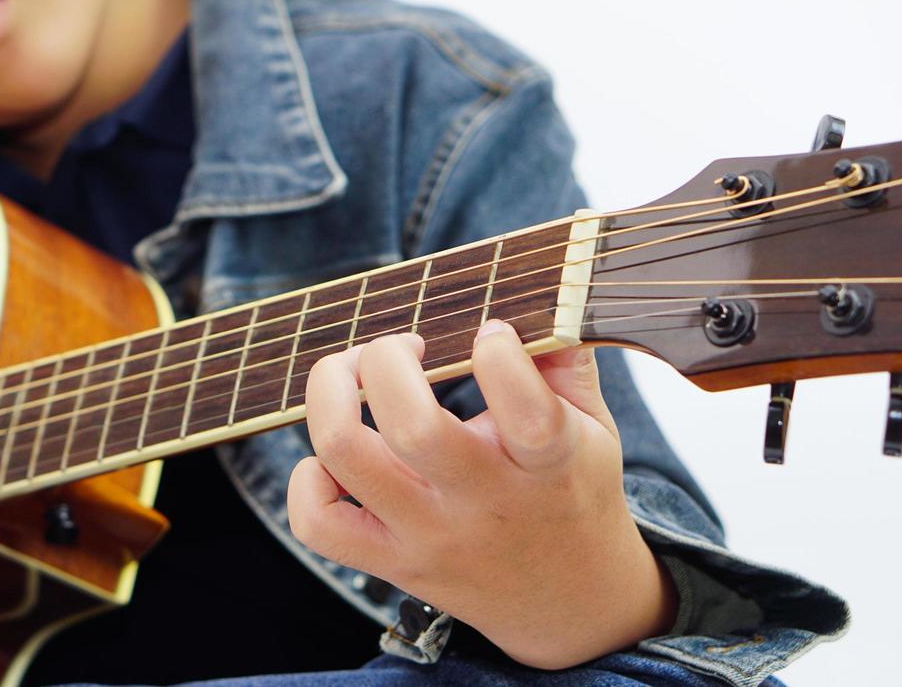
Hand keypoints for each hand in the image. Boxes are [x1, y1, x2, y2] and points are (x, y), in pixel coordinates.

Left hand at [287, 322, 676, 668]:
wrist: (567, 602)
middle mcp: (484, 504)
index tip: (490, 332)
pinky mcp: (391, 563)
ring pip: (346, 458)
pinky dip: (307, 479)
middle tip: (401, 346)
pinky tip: (337, 457)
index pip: (527, 415)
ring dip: (330, 395)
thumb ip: (567, 362)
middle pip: (412, 427)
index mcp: (547, 465)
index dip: (499, 355)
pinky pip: (318, 524)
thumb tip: (537, 299)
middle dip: (385, 359)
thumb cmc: (570, 491)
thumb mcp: (595, 429)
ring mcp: (429, 536)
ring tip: (351, 375)